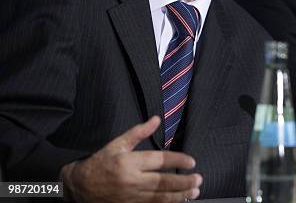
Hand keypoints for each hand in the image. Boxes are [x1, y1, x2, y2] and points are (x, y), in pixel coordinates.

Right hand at [60, 116, 201, 201]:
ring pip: (160, 198)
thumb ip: (138, 132)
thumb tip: (156, 119)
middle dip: (184, 182)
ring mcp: (131, 197)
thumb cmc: (100, 162)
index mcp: (130, 162)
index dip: (178, 160)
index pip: (159, 160)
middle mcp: (132, 181)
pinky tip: (178, 201)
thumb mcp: (117, 144)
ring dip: (180, 195)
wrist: (78, 187)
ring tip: (195, 191)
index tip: (192, 161)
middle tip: (199, 179)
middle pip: (163, 182)